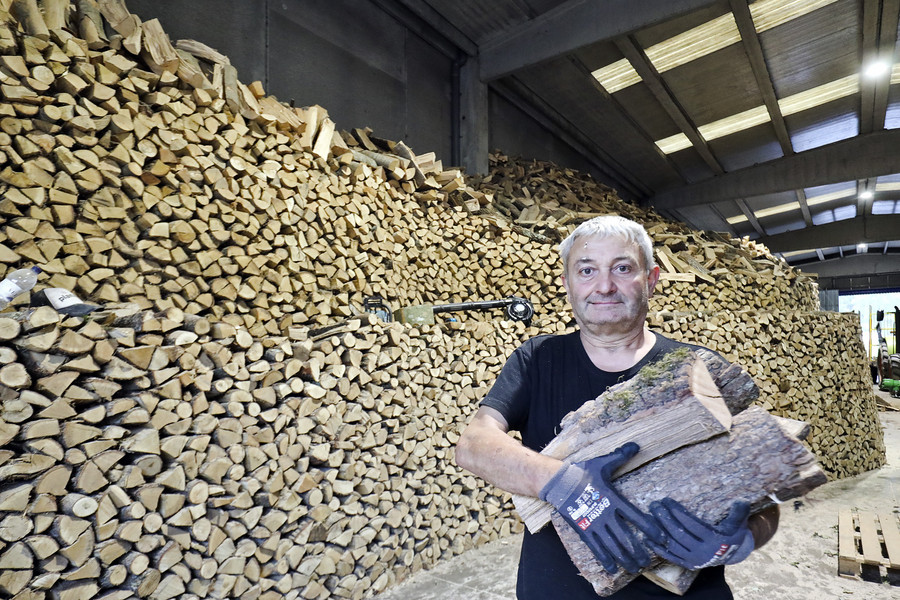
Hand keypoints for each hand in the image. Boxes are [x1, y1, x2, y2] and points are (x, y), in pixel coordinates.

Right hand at [540, 443, 664, 573]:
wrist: (558, 482)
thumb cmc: (583, 471)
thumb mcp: (602, 462)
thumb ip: (620, 456)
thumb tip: (636, 445)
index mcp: (613, 499)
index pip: (637, 517)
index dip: (650, 529)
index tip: (661, 538)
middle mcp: (605, 514)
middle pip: (626, 538)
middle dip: (638, 552)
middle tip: (647, 562)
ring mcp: (593, 524)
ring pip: (613, 547)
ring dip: (625, 559)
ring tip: (635, 568)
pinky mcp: (583, 530)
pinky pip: (596, 549)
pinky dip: (605, 560)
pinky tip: (613, 569)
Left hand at [648, 498, 754, 569]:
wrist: (731, 554)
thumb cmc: (732, 533)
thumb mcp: (739, 523)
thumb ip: (739, 512)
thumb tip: (742, 500)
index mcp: (714, 540)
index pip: (691, 525)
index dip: (678, 512)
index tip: (666, 500)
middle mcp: (703, 551)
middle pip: (679, 534)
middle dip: (664, 518)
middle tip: (654, 505)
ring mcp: (694, 559)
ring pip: (672, 545)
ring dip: (659, 531)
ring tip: (649, 516)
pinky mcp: (688, 564)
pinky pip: (671, 557)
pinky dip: (658, 548)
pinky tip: (648, 538)